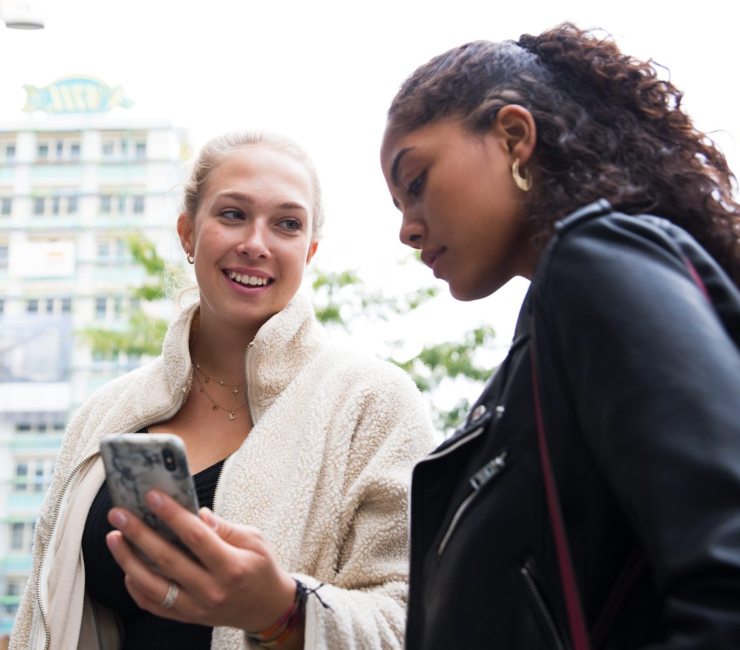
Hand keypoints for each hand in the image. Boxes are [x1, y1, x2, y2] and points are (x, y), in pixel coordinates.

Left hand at [106, 490, 299, 635]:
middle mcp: (211, 590)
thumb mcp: (255, 540)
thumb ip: (224, 528)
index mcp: (231, 567)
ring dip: (128, 560)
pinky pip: (153, 605)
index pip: (196, 537)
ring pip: (152, 585)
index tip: (152, 496)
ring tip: (114, 537)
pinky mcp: (187, 617)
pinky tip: (127, 567)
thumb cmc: (261, 568)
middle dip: (139, 534)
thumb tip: (196, 513)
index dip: (172, 515)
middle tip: (119, 514)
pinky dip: (136, 587)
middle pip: (167, 560)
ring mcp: (196, 607)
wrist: (267, 608)